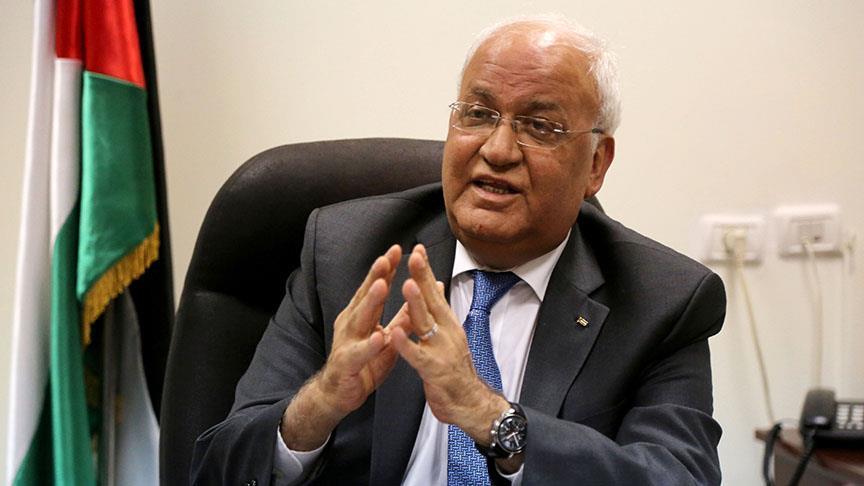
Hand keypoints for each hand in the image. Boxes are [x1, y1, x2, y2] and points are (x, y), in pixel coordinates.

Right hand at [281, 244, 406, 449]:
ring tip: (382, 285)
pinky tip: (378, 337)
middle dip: (376, 276)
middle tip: (386, 258)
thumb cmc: (365, 362)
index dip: (386, 269)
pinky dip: (368, 345)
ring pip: (360, 318)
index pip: (375, 287)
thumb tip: (421, 298)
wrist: (340, 392)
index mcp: (362, 315)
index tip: (397, 249)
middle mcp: (351, 323)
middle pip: (365, 296)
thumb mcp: (388, 338)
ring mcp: (346, 342)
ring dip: (371, 301)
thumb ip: (403, 319)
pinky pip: (359, 353)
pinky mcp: (347, 363)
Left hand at [390, 244, 509, 443]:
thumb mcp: (449, 334)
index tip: (417, 249)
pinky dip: (406, 344)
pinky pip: (417, 355)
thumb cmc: (455, 369)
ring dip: (416, 304)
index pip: (434, 291)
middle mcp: (446, 332)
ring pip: (426, 323)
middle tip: (414, 256)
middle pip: (432, 300)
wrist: (469, 403)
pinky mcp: (434, 370)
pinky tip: (394, 333)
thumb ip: (441, 310)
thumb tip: (437, 285)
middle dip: (422, 277)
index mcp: (447, 323)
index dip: (425, 270)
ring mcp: (441, 350)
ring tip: (406, 285)